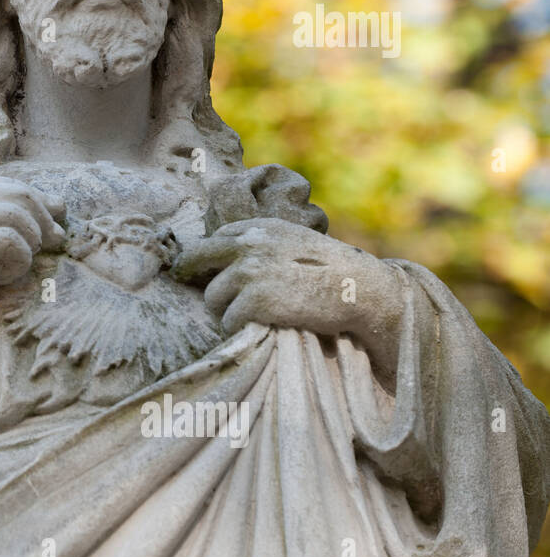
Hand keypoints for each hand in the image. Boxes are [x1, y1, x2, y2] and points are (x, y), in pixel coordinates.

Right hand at [0, 174, 66, 341]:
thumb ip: (2, 217)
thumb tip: (61, 206)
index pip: (17, 187)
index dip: (44, 206)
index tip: (56, 229)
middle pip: (24, 197)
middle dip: (45, 224)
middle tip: (53, 246)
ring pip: (22, 220)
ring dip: (27, 248)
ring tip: (8, 269)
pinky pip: (15, 244)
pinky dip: (15, 265)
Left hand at [171, 217, 403, 365]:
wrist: (360, 290)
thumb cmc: (332, 270)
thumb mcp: (296, 241)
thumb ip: (263, 243)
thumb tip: (229, 255)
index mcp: (259, 228)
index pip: (213, 240)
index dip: (208, 260)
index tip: (207, 274)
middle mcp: (249, 245)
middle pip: (196, 261)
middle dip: (201, 280)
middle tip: (214, 298)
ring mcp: (249, 272)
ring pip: (212, 298)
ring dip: (227, 310)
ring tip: (254, 316)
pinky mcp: (255, 301)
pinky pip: (229, 320)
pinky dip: (242, 328)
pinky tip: (263, 326)